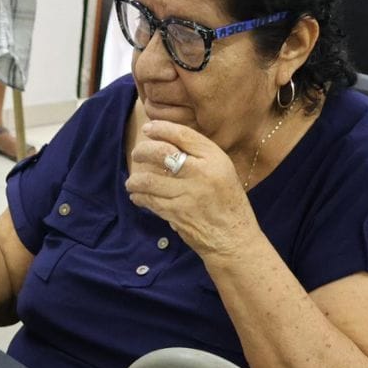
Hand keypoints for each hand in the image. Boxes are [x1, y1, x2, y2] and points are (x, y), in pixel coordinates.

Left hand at [125, 119, 259, 260]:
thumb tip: (166, 141)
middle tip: (137, 154)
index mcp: (215, 159)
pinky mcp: (176, 213)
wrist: (234, 238)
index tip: (148, 128)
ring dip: (135, 179)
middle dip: (143, 151)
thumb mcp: (223, 171)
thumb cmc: (228, 203)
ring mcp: (188, 194)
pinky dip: (139, 197)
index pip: (183, 135)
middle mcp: (202, 173)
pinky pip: (149, 200)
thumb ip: (200, 156)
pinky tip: (137, 196)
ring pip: (149, 179)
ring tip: (132, 181)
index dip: (161, 129)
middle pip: (161, 152)